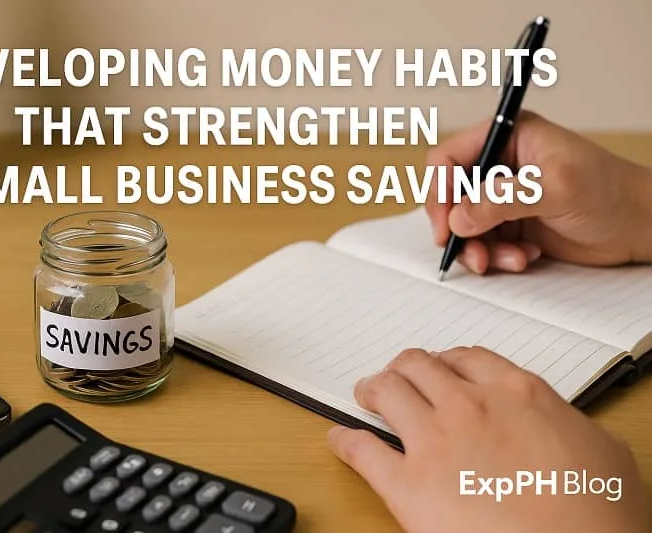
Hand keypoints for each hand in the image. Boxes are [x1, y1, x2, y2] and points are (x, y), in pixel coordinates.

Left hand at [328, 347, 647, 532]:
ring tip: (366, 394)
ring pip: (386, 391)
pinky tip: (339, 440)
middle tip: (397, 376)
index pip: (468, 358)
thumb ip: (567, 425)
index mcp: (517, 394)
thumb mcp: (603, 454)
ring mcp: (434, 442)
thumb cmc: (598, 516)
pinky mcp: (407, 485)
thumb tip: (559, 424)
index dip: (447, 360)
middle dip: (404, 368)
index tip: (441, 367)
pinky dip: (345, 441)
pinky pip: (362, 451)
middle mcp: (469, 406)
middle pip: (418, 365)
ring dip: (372, 389)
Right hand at [426, 111, 651, 273]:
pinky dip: (496, 257)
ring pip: (464, 226)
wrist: (641, 226)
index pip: (449, 159)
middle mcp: (500, 166)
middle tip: (469, 252)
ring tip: (507, 260)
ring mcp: (503, 197)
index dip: (441, 191)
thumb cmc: (611, 193)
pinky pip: (483, 244)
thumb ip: (504, 200)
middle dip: (457, 228)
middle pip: (451, 197)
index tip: (446, 224)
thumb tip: (460, 219)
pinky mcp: (511, 225)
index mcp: (508, 138)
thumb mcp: (557, 189)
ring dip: (478, 249)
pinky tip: (524, 257)